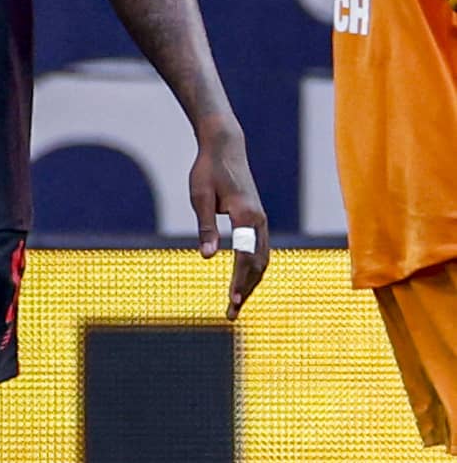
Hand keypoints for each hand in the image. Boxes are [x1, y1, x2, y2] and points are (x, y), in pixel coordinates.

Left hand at [190, 125, 269, 318]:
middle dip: (245, 290)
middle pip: (257, 263)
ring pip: (262, 259)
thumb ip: (205, 227)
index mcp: (246, 216)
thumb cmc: (207, 171)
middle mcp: (259, 220)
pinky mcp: (257, 220)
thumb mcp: (200, 198)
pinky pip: (261, 250)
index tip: (232, 301)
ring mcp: (261, 220)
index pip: (245, 256)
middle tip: (230, 314)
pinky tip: (245, 282)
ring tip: (236, 304)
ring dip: (251, 283)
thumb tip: (207, 257)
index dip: (240, 281)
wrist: (225, 148)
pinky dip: (254, 269)